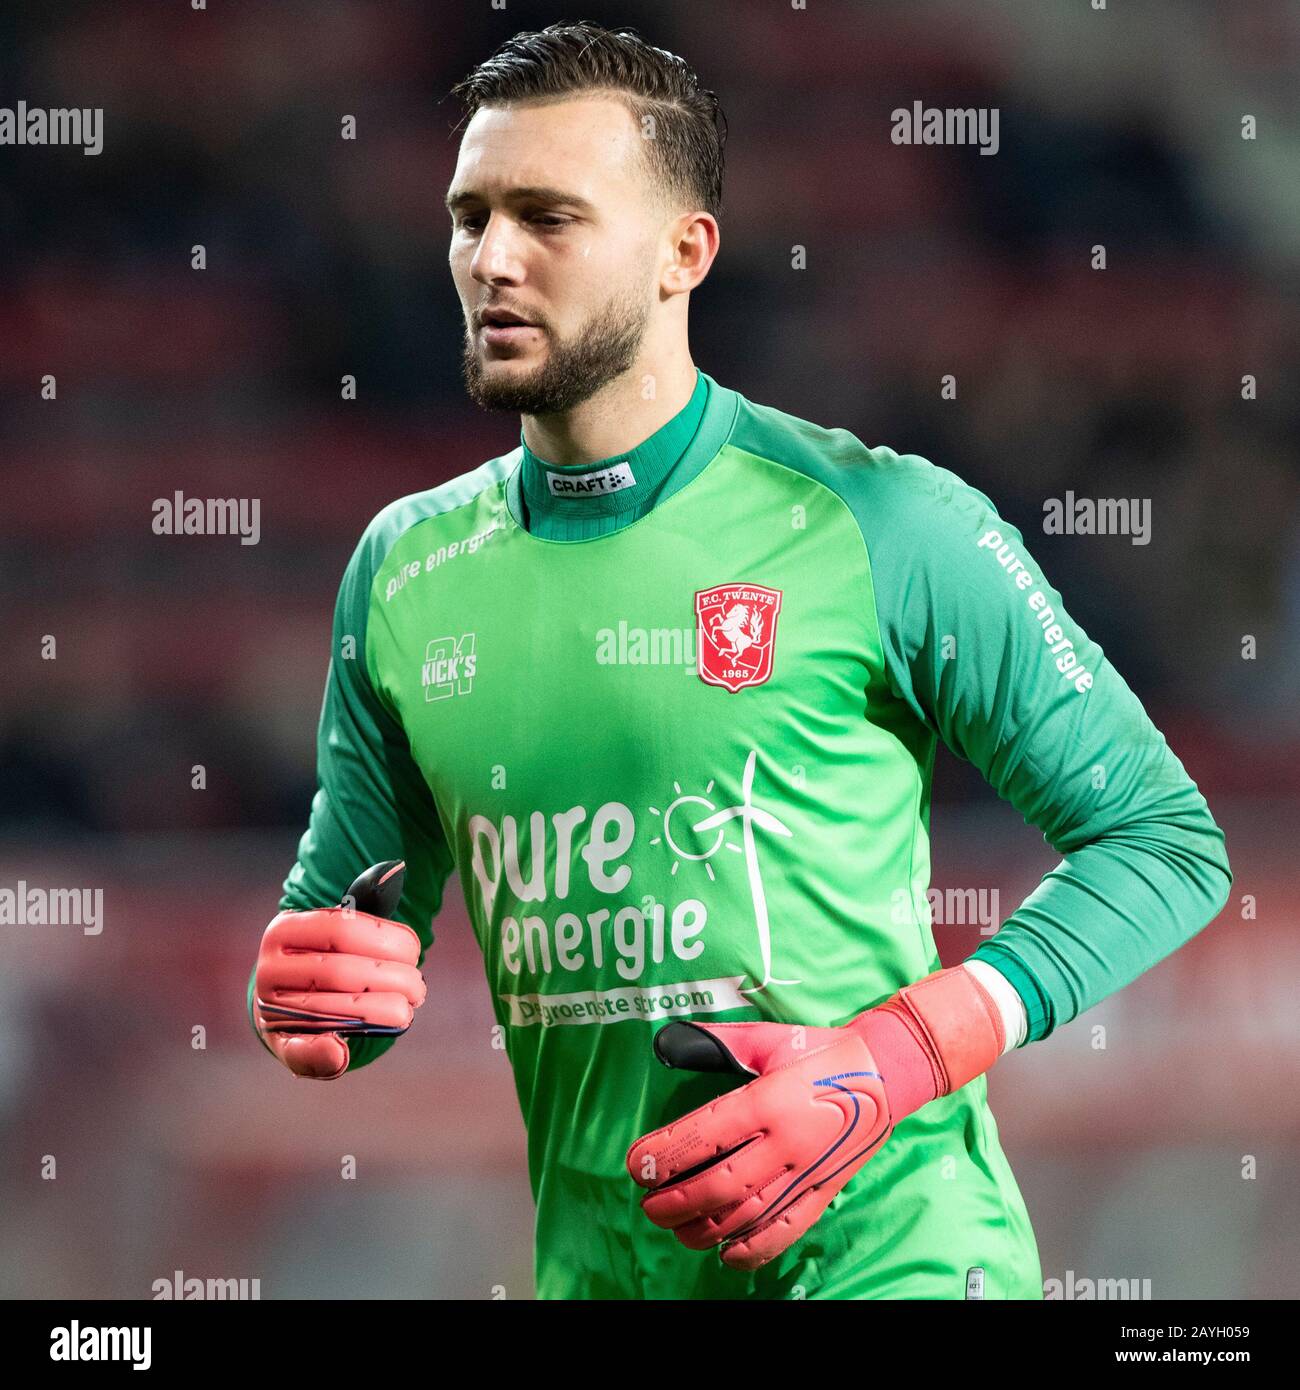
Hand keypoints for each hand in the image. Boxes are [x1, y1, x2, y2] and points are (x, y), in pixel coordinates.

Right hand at [253, 861, 424, 1078]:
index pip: (342, 928)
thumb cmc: (326, 958)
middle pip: (344, 971)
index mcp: (285, 929)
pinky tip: (341, 1054)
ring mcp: (271, 1006)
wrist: (288, 999)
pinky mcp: (279, 1042)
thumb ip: (367, 905)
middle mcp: (270, 967)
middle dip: (393, 979)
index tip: (415, 950)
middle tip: (419, 986)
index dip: (387, 940)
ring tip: (409, 1006)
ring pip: (337, 1008)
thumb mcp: (336, 930)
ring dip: (383, 1009)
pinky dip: (323, 1054)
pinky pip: (299, 1049)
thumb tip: (397, 867)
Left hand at [626, 966, 1003, 1269]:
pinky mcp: (824, 1191)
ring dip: (705, 1229)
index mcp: (768, 1100)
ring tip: (676, 1229)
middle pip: (720, 1186)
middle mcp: (786, 1142)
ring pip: (748, 1215)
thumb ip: (720, 1042)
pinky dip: (755, 1249)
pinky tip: (728, 1254)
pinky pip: (787, 1230)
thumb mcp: (768, 1040)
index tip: (637, 1166)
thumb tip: (674, 1039)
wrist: (888, 1072)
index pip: (706, 1135)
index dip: (666, 1155)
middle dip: (676, 1201)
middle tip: (648, 1204)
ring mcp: (807, 1172)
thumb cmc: (823, 1050)